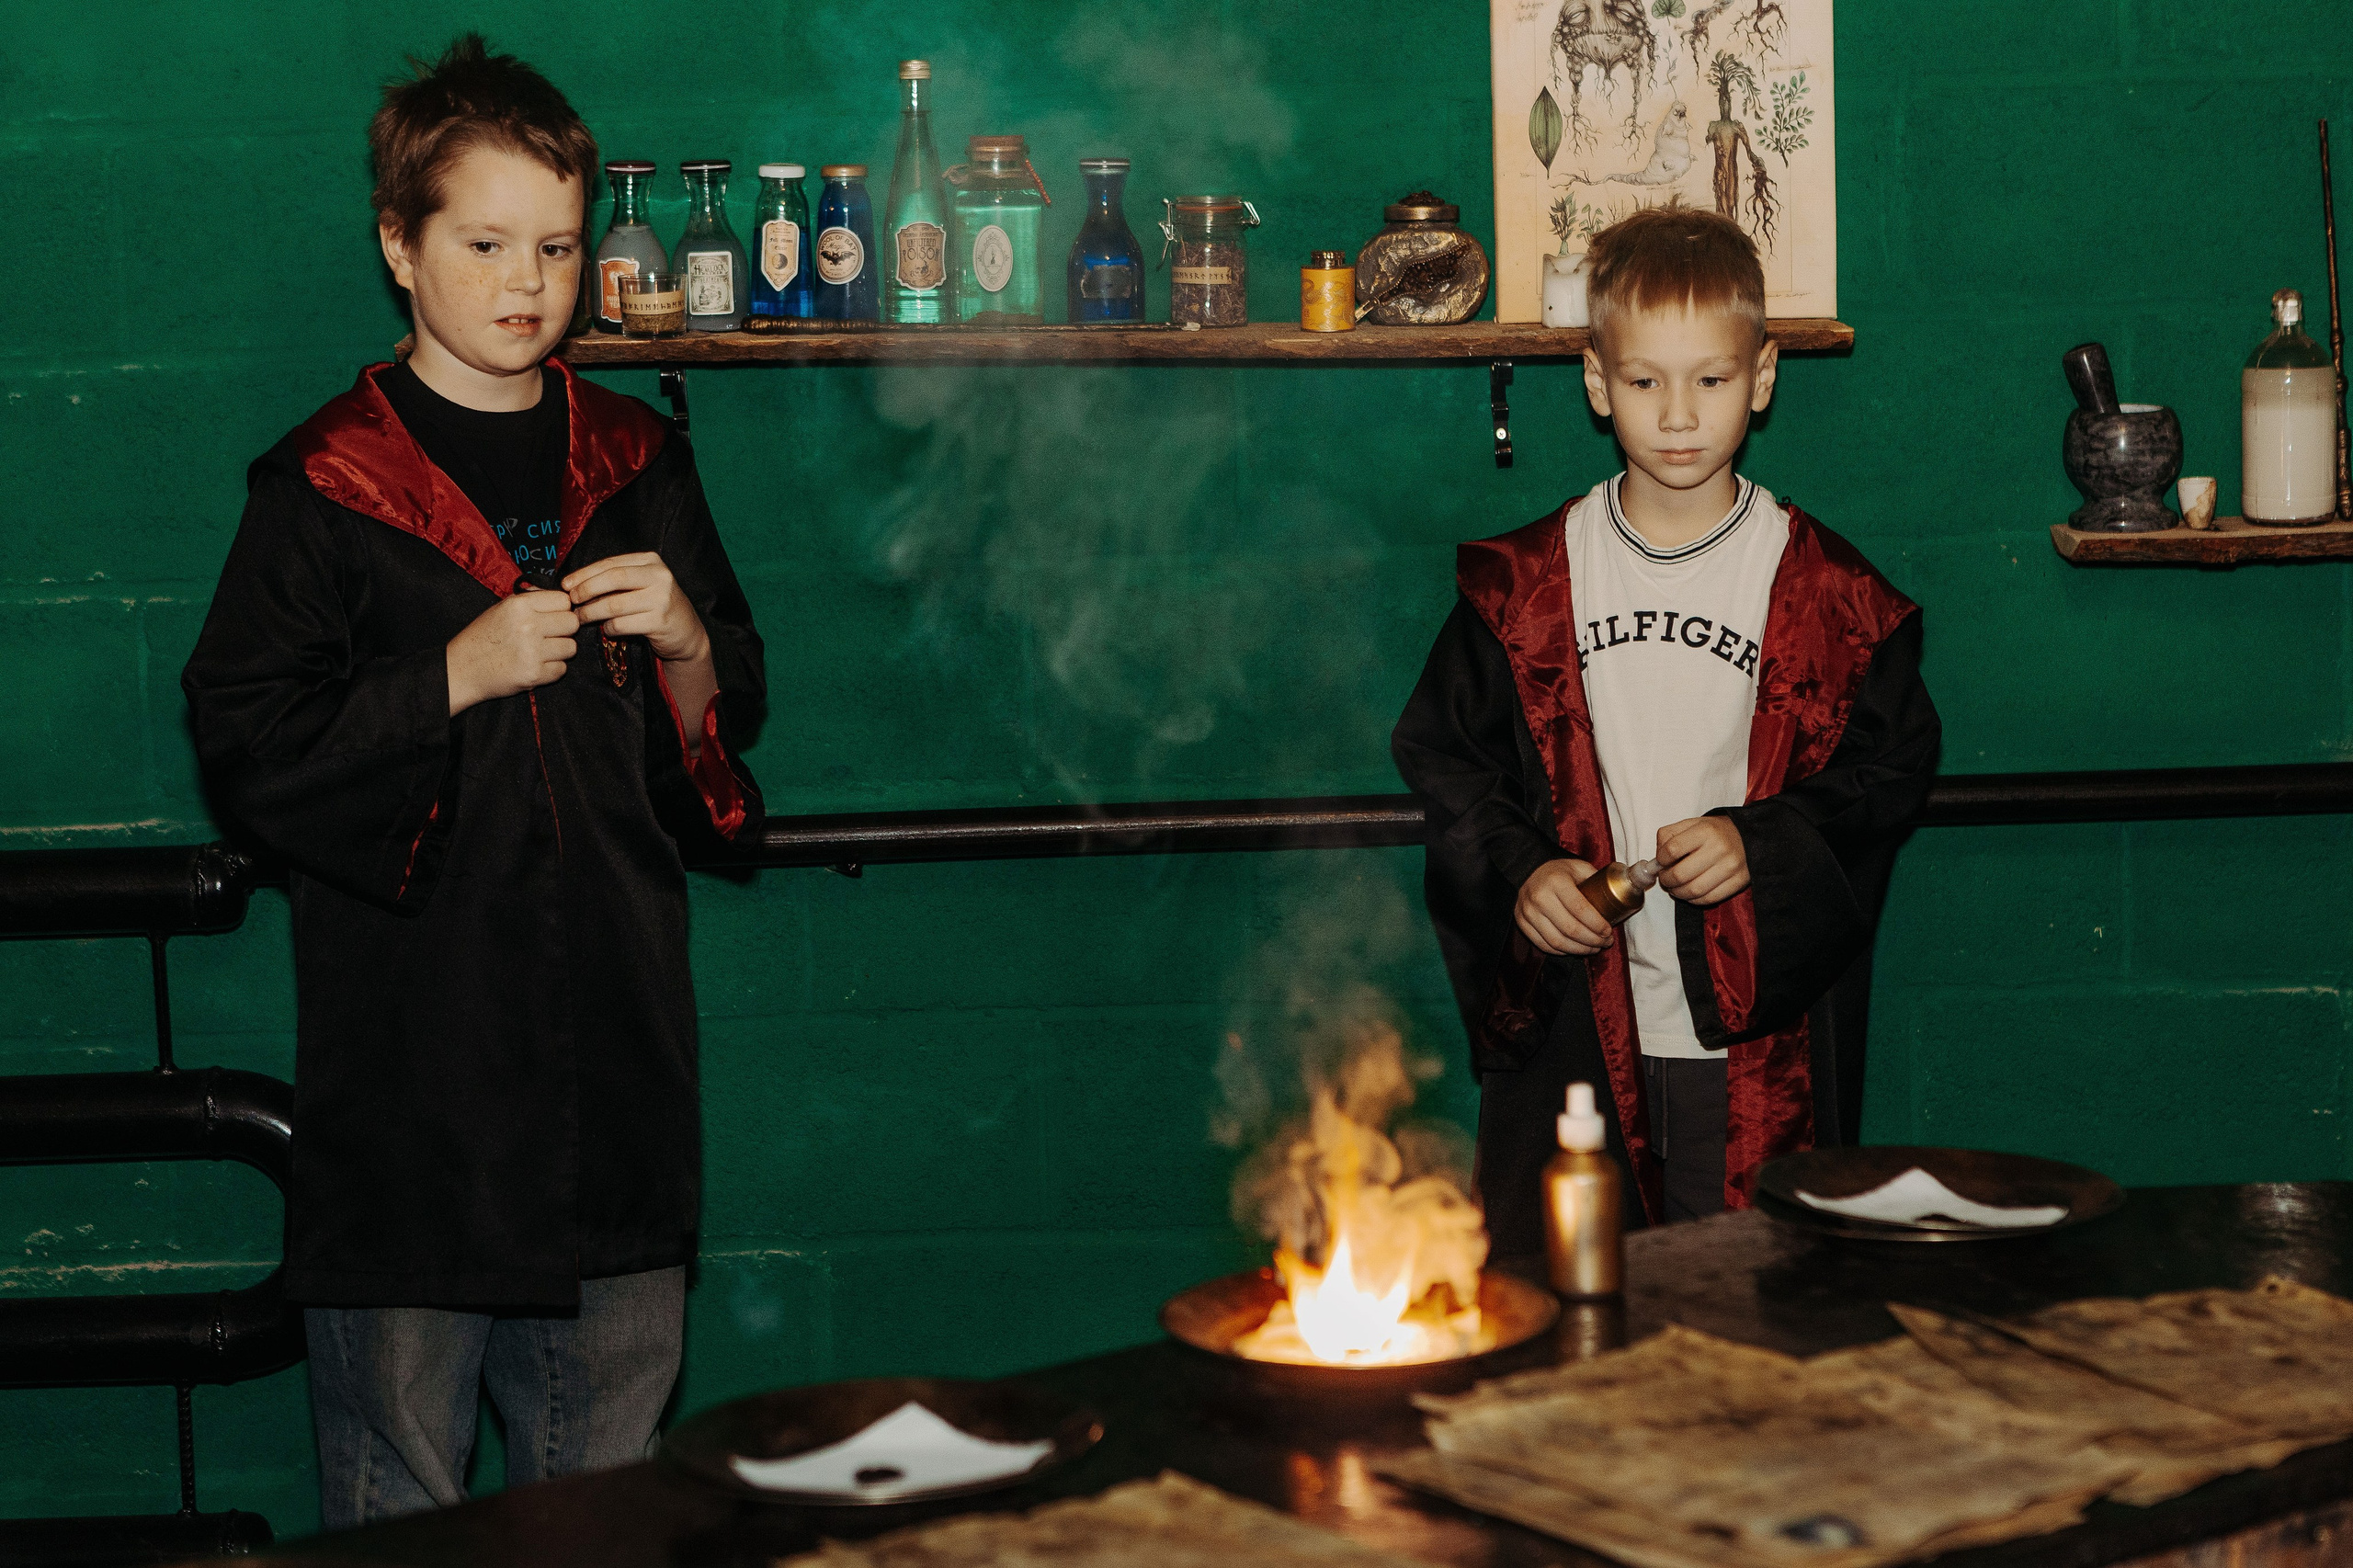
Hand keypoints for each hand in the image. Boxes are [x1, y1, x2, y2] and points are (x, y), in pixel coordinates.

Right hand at [446, 591, 577, 714]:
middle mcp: (528, 626)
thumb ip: (532, 600)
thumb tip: (564, 595)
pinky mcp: (534, 674)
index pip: (564, 600)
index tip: (552, 617)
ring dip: (559, 651)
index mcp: (519, 605)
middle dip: (564, 630)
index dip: (561, 609)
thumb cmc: (484, 636)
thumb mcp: (502, 608)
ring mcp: (532, 652)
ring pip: (571, 648)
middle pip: (572, 623)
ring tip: (539, 652)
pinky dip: (551, 670)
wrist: (462, 669)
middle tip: (548, 636)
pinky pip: (562, 669)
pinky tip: (534, 666)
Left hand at [561, 553, 708, 663]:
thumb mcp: (641, 584)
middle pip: (613, 578)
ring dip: (591, 612)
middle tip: (572, 601)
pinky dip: (609, 628)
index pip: (611, 563)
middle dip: (586, 589)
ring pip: (614, 604)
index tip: (566, 584)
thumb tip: (574, 583)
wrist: (686, 632)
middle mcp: (659, 576)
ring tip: (581, 617)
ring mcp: (661, 598)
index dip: (585, 573)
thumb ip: (616, 579)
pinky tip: (607, 629)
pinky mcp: (660, 621)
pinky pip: (622, 624)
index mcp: (651, 561)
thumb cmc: (655, 607)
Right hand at [1515, 858, 1613, 956]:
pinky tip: (1574, 948)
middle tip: (1605, 942)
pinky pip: (1544, 945)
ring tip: (1593, 948)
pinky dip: (1562, 951)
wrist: (1528, 871)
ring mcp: (1528, 912)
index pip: (1580, 910)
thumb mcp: (1578, 867)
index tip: (1609, 931)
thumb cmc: (1559, 871)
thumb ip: (1596, 880)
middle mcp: (1539, 897)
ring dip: (1579, 950)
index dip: (1597, 925)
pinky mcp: (1522, 923)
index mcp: (1556, 881)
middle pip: (1570, 929)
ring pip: (1557, 941)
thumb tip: (1621, 893)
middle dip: (1592, 940)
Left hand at [1655, 817, 1748, 905]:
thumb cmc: (1713, 832)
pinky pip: (1709, 899)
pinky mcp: (1738, 882)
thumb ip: (1668, 837)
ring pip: (1693, 890)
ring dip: (1678, 892)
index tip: (1660, 863)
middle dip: (1666, 880)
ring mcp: (1730, 867)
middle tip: (1665, 879)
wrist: (1747, 836)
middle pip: (1680, 874)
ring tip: (1675, 887)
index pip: (1671, 850)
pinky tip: (1690, 893)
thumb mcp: (1690, 824)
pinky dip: (1694, 900)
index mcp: (1705, 831)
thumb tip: (1656, 861)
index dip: (1660, 860)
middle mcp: (1719, 848)